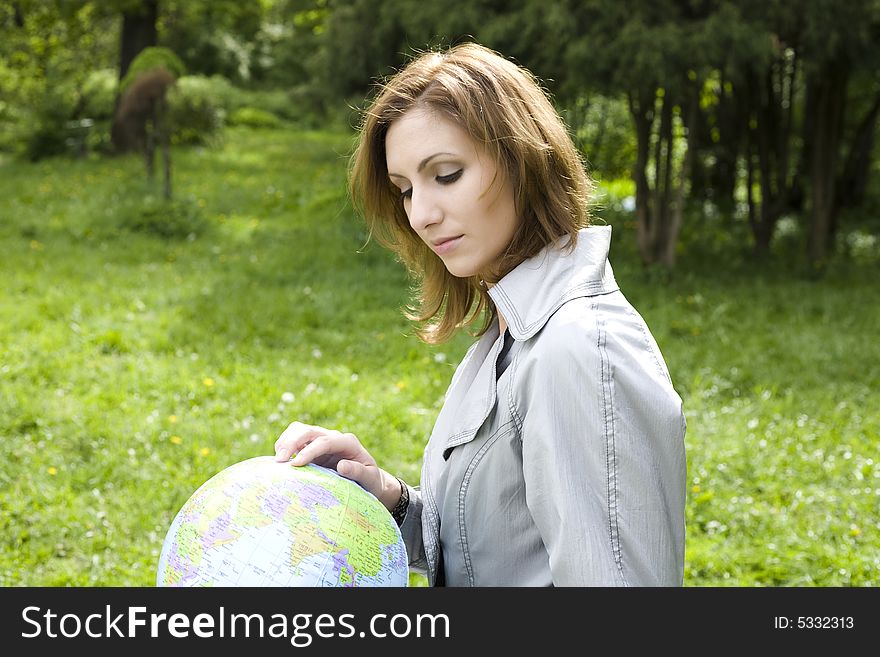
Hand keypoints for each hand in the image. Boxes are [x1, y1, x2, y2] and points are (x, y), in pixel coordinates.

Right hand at [274, 421, 400, 510]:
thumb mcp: (370, 478)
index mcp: (348, 442)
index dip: (309, 450)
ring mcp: (321, 440)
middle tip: (280, 461)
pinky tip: (280, 461)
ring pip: (299, 430)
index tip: (296, 464)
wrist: (367, 479)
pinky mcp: (312, 447)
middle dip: (292, 442)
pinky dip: (285, 446)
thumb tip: (341, 466)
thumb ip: (358, 472)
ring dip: (286, 441)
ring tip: (277, 460)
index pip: (325, 441)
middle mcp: (333, 437)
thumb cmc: (370, 480)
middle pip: (309, 430)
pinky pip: (295, 440)